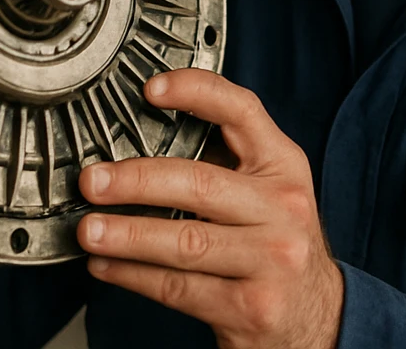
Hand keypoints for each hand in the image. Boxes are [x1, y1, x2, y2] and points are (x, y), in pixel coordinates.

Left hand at [77, 69, 343, 348]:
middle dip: (136, 181)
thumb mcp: (269, 191)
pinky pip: (180, 289)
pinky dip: (134, 276)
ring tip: (89, 230)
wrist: (316, 315)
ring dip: (126, 235)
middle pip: (201, 184)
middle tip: (94, 182)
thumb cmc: (276, 242)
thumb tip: (142, 140)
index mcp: (284, 167)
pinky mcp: (251, 308)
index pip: (242, 112)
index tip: (151, 90)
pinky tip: (108, 266)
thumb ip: (225, 161)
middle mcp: (284, 209)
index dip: (196, 92)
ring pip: (185, 242)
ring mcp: (271, 260)